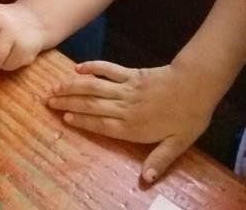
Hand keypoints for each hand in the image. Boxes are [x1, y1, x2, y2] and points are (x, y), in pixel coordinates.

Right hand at [48, 60, 214, 182]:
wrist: (196, 85)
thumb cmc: (188, 117)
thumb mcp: (178, 144)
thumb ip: (159, 160)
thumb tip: (145, 179)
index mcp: (133, 126)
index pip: (101, 124)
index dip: (82, 121)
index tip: (65, 119)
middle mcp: (124, 106)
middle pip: (91, 104)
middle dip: (68, 103)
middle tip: (48, 101)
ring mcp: (125, 87)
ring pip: (93, 86)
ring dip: (72, 86)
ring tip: (55, 87)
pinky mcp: (130, 73)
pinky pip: (107, 68)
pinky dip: (92, 66)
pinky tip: (78, 67)